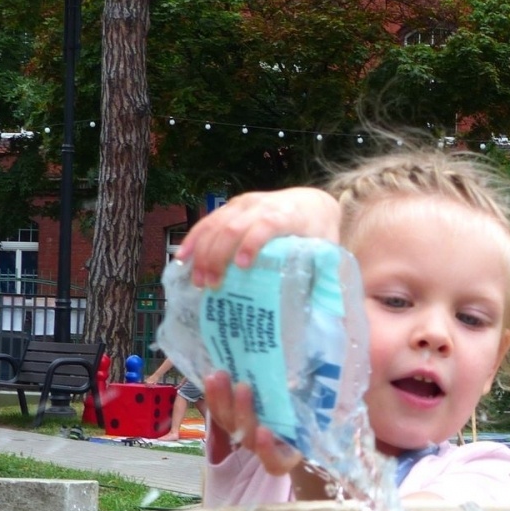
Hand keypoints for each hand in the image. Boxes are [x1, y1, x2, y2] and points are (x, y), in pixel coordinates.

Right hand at [176, 188, 342, 288]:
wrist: (312, 202)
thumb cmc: (319, 230)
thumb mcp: (326, 248)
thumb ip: (323, 271)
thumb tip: (326, 308)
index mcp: (288, 214)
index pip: (266, 225)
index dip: (252, 243)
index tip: (242, 267)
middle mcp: (262, 205)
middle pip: (233, 227)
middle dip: (219, 256)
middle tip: (212, 286)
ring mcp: (244, 204)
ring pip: (216, 224)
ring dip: (204, 253)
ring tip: (198, 282)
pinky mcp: (232, 207)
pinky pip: (208, 221)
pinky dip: (194, 239)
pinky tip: (182, 258)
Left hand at [200, 371, 303, 475]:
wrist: (291, 419)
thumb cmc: (305, 419)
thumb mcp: (309, 411)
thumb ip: (305, 401)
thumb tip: (294, 381)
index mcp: (286, 455)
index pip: (275, 462)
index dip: (267, 450)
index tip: (264, 431)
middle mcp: (262, 449)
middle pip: (247, 438)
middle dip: (243, 412)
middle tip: (243, 386)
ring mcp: (244, 436)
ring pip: (229, 425)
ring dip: (223, 400)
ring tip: (220, 376)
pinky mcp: (231, 423)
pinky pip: (219, 415)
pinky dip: (214, 398)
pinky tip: (211, 379)